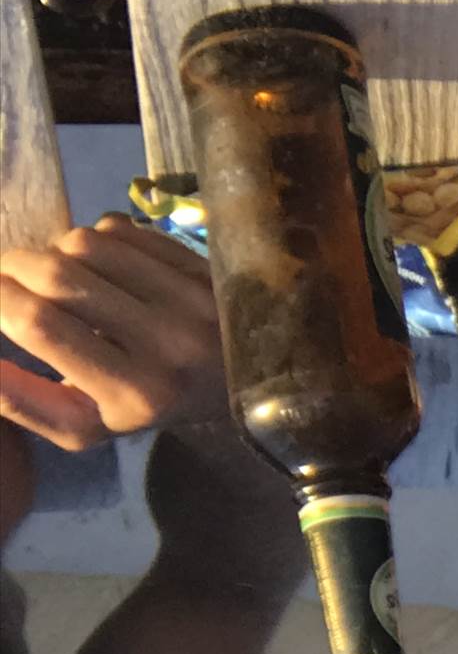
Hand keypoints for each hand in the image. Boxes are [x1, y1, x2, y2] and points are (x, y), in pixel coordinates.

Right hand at [0, 217, 227, 449]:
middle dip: (14, 266)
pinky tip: (101, 266)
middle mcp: (169, 343)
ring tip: (59, 274)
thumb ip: (22, 400)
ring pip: (86, 243)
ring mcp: (192, 299)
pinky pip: (122, 230)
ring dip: (54, 250)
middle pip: (57, 274)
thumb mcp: (84, 424)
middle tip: (9, 277)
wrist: (237, 387)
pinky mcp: (203, 268)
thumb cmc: (145, 407)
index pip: (40, 324)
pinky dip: (94, 239)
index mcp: (135, 393)